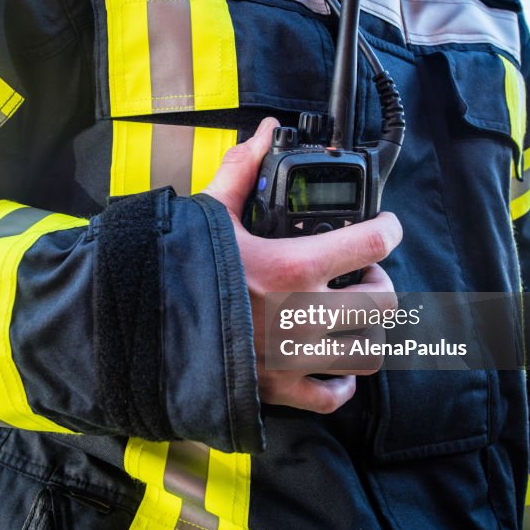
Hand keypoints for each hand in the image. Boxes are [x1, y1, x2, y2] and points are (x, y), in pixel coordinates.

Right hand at [202, 118, 401, 413]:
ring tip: (351, 317)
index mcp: (293, 267)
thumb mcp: (210, 214)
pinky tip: (332, 366)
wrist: (141, 330)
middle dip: (380, 283)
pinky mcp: (279, 389)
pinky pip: (332, 396)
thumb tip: (264, 133)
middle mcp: (305, 315)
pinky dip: (340, 383)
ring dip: (368, 332)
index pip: (373, 243)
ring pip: (370, 352)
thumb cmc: (176, 271)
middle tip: (362, 274)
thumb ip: (242, 170)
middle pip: (384, 302)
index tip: (386, 226)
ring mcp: (295, 356)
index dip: (388, 229)